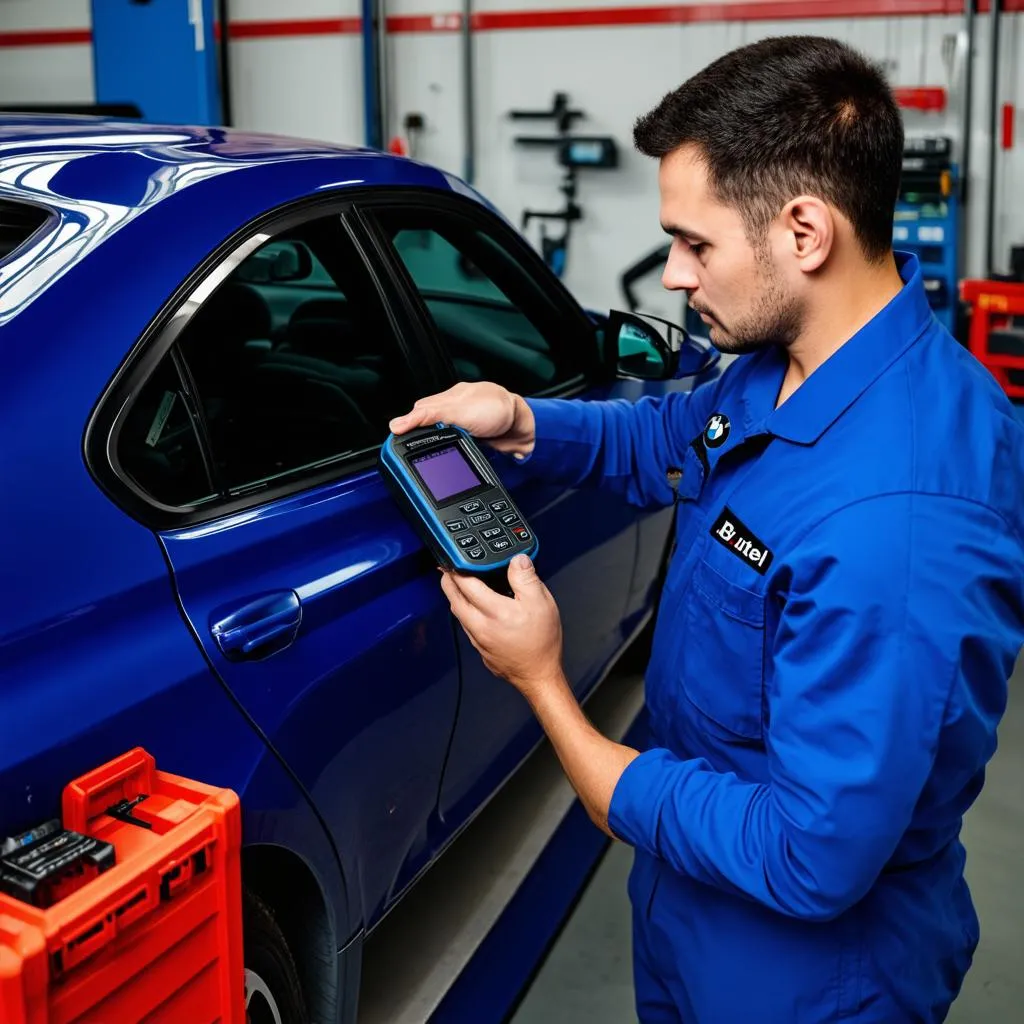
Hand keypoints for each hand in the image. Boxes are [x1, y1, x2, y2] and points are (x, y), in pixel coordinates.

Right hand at [388, 382, 535, 456]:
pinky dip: (452, 458)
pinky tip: (451, 461)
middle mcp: (452, 413)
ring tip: (433, 460)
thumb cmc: (496, 410)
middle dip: (421, 443)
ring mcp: (462, 429)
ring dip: (438, 453)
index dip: (407, 429)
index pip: (417, 415)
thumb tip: (397, 424)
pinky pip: (455, 451)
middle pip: (427, 430)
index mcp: (445, 401)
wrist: (524, 428)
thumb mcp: (456, 410)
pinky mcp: (471, 443)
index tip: (397, 444)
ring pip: (440, 442)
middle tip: (417, 456)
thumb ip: (428, 416)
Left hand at [440, 554, 563, 699]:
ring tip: (459, 585)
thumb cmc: (541, 643)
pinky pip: (466, 626)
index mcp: (494, 611)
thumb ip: (526, 578)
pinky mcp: (480, 648)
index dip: (457, 568)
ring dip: (455, 597)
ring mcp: (477, 639)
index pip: (466, 584)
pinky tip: (474, 608)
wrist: (539, 675)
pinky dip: (465, 612)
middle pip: (454, 599)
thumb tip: (517, 559)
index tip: (454, 559)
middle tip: (448, 568)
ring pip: (458, 613)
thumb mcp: (542, 602)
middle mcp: (480, 625)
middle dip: (448, 581)